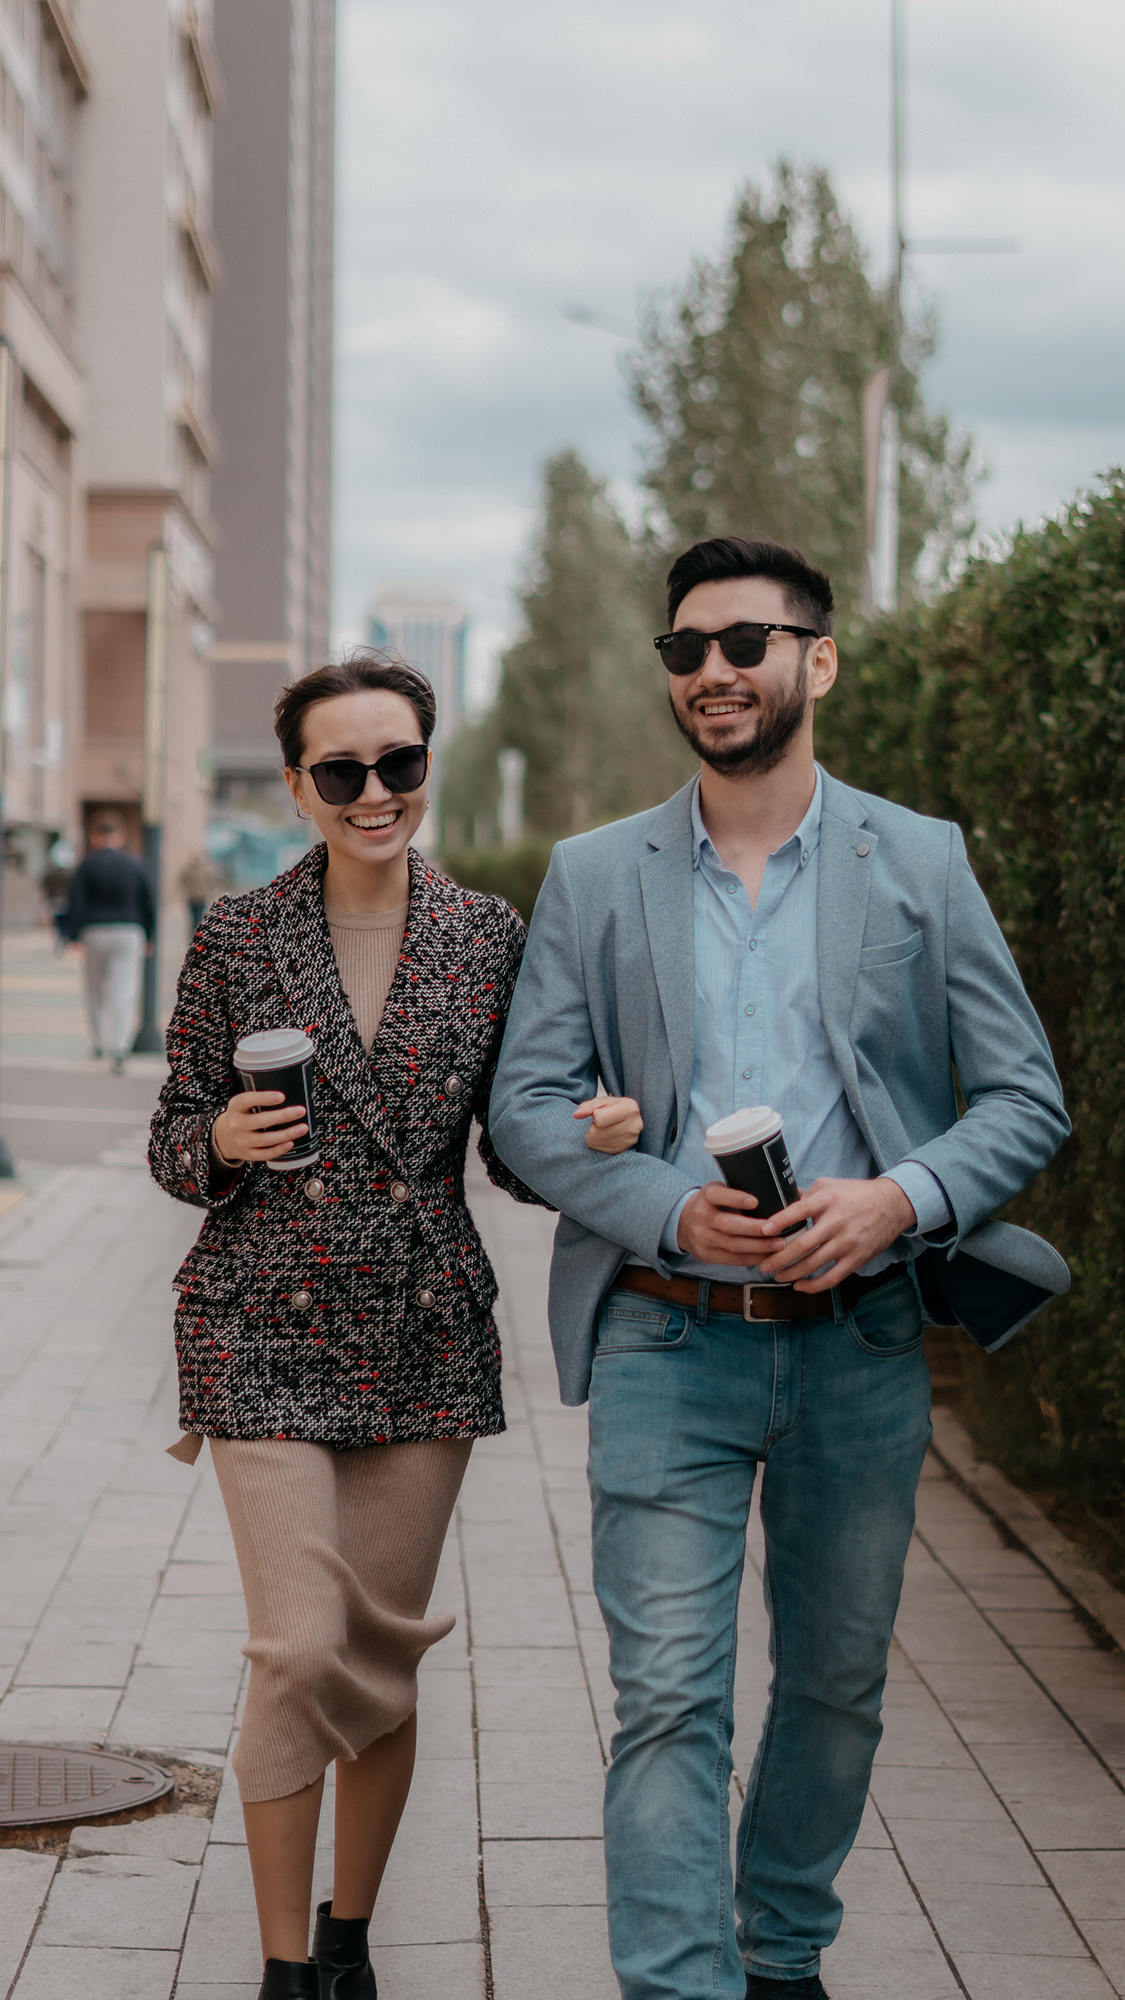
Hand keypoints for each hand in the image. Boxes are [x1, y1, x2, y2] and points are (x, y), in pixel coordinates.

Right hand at [212, 1089, 306, 1165]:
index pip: (246, 1101)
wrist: (223, 1137)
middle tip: (300, 1111)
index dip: (263, 1098)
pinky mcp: (248, 1154)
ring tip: (303, 1128)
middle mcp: (237, 1125)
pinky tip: (290, 1142)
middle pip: (260, 1121)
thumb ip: (258, 1099)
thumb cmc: (240, 1116)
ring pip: (265, 1139)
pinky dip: (279, 1149)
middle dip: (282, 1116)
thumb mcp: (242, 1104)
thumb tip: (289, 1091)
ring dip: (287, 1134)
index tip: (281, 1096)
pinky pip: (264, 1154)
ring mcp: (242, 1141)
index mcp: (235, 1107)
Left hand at [574, 1094, 643, 1154]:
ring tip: (603, 1129)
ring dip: (595, 1136)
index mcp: (630, 1108)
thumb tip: (576, 1114)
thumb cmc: (613, 1108)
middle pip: (597, 1132)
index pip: (600, 1118)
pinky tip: (605, 1137)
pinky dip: (599, 1143)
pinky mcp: (624, 1150)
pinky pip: (601, 1150)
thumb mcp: (601, 1102)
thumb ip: (588, 1106)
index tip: (601, 1112)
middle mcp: (634, 1125)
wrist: (626, 1119)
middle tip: (602, 1123)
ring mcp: (630, 1140)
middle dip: (594, 1127)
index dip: (596, 1115)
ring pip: (597, 1142)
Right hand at [676, 1180, 773, 1261]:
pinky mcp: (706, 1254)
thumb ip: (740, 1192)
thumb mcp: (720, 1191)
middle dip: (754, 1228)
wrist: (684, 1223)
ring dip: (758, 1246)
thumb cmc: (712, 1205)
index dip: (736, 1198)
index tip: (755, 1201)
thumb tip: (780, 1194)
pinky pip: (732, 1259)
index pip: (717, 1195)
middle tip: (776, 1229)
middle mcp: (701, 1216)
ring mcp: (702, 1238)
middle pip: (728, 1224)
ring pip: (732, 1245)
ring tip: (778, 1244)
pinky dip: (751, 1258)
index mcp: (706, 1196)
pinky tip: (766, 1255)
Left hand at [753, 1176, 916, 1292]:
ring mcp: (847, 1243)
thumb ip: (806, 1195)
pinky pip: (832, 1278)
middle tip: (763, 1264)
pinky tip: (800, 1286)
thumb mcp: (830, 1185)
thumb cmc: (856, 1194)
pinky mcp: (856, 1259)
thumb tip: (781, 1202)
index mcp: (827, 1201)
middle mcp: (836, 1222)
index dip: (779, 1222)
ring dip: (790, 1273)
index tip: (763, 1231)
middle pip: (802, 1244)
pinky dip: (813, 1286)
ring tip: (777, 1275)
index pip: (799, 1211)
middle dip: (778, 1257)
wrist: (893, 1205)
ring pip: (813, 1264)